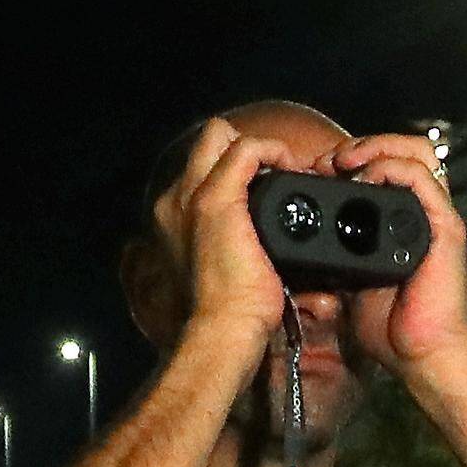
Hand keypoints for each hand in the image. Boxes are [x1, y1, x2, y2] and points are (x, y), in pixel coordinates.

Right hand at [150, 118, 288, 366]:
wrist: (221, 330)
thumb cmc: (228, 314)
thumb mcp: (225, 270)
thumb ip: (234, 245)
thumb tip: (264, 241)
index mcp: (175, 219)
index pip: (203, 170)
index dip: (239, 170)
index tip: (272, 189)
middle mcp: (174, 201)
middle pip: (205, 142)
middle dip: (245, 146)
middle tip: (279, 173)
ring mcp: (191, 196)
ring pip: (221, 136)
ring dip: (261, 148)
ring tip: (289, 175)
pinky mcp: (216, 199)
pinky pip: (246, 148)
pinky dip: (274, 151)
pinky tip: (292, 172)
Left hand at [325, 130, 466, 378]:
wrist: (420, 355)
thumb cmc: (393, 327)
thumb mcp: (352, 281)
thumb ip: (339, 254)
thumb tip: (305, 241)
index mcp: (404, 222)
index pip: (386, 166)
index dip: (353, 160)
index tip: (318, 173)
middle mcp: (424, 213)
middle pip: (405, 148)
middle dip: (363, 145)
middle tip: (329, 163)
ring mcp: (437, 216)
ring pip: (417, 151)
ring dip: (376, 147)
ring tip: (345, 162)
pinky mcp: (445, 226)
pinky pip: (421, 177)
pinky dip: (390, 168)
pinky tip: (365, 180)